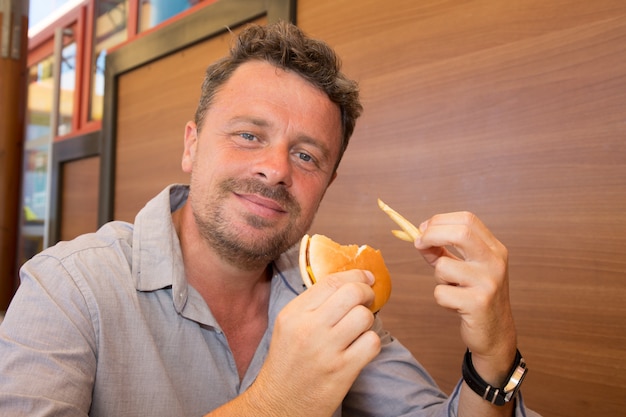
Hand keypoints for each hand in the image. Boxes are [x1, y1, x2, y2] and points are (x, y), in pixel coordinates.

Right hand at [239, 270, 379, 416]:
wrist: (279, 405)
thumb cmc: (287, 363)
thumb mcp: (288, 326)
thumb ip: (313, 304)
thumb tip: (348, 283)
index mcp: (294, 314)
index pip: (331, 281)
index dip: (355, 275)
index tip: (366, 277)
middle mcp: (309, 328)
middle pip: (352, 293)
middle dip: (367, 292)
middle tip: (368, 299)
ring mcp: (326, 350)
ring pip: (365, 316)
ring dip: (368, 320)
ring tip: (359, 328)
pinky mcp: (342, 371)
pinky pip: (372, 343)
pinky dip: (371, 343)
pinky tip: (360, 347)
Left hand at [414, 212, 516, 381]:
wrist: (496, 333)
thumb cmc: (476, 296)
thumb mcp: (465, 269)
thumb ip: (443, 252)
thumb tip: (419, 238)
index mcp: (494, 249)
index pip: (467, 220)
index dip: (440, 220)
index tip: (424, 229)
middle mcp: (495, 262)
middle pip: (461, 232)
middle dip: (432, 234)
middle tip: (419, 243)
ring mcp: (488, 282)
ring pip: (443, 266)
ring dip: (438, 278)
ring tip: (452, 289)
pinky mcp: (478, 304)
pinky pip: (441, 293)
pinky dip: (441, 299)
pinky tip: (456, 305)